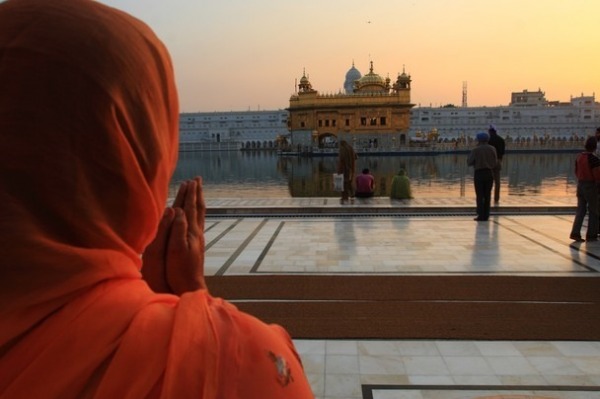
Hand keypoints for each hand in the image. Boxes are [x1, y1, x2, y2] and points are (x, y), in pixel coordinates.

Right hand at [142, 177, 206, 294]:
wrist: (190, 288)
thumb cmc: (179, 271)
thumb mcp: (175, 249)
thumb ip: (176, 229)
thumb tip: (178, 210)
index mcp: (190, 232)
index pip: (190, 208)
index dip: (189, 194)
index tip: (190, 181)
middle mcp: (196, 233)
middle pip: (198, 209)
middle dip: (196, 194)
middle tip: (197, 180)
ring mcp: (198, 239)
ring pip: (200, 215)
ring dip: (198, 202)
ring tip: (198, 192)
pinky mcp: (196, 246)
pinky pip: (198, 223)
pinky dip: (197, 213)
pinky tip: (196, 215)